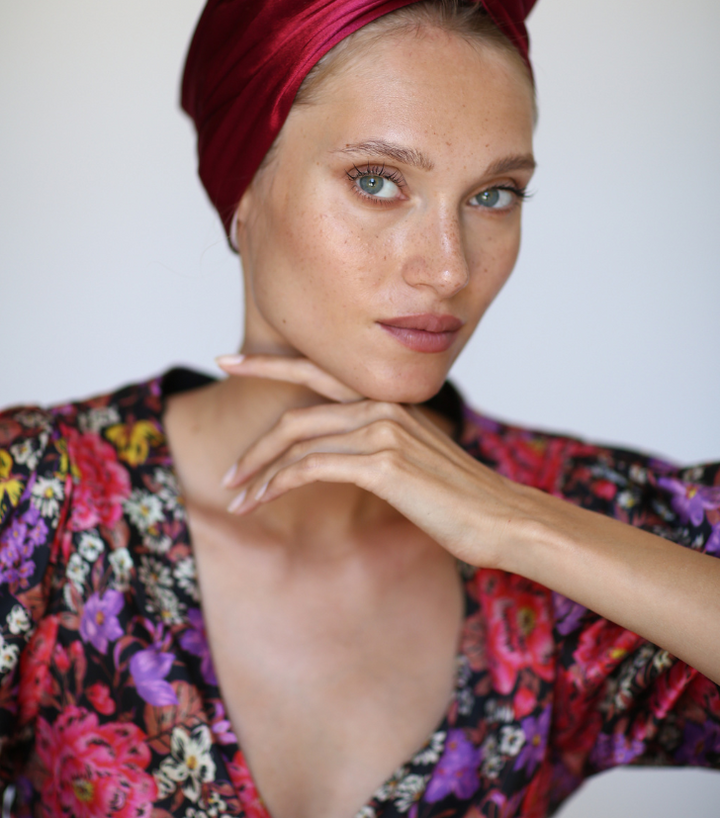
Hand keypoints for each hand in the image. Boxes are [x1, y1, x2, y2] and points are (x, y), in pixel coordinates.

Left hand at [216, 353, 524, 567]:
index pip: (316, 369)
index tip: (227, 358)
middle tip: (228, 473)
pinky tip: (261, 501)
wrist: (503, 518)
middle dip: (256, 446)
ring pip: (297, 442)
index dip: (268, 363)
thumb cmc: (460, 496)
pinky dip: (277, 484)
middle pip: (296, 414)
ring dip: (261, 473)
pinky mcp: (382, 464)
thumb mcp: (414, 458)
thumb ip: (377, 444)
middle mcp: (381, 406)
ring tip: (238, 500)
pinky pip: (310, 468)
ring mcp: (382, 432)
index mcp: (387, 398)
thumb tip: (336, 455)